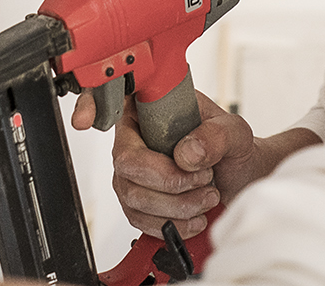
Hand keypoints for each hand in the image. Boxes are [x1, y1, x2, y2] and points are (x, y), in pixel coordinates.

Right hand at [71, 88, 260, 238]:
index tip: (83, 120)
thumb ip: (215, 136)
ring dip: (176, 205)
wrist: (241, 178)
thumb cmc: (231, 147)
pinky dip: (172, 224)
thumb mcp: (233, 131)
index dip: (88, 105)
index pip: (110, 99)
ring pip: (133, 196)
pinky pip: (141, 220)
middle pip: (125, 162)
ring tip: (207, 196)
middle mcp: (135, 140)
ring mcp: (134, 174)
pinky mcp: (140, 205)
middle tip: (202, 177)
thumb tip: (186, 153)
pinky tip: (194, 216)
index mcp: (150, 109)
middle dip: (168, 179)